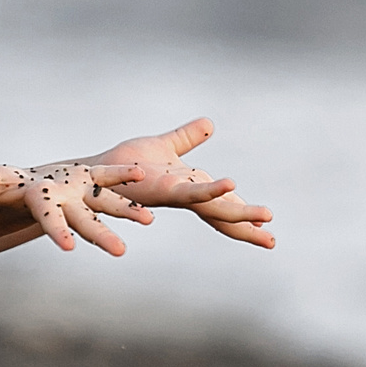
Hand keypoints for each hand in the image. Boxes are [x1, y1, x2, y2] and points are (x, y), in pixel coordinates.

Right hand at [0, 160, 160, 255]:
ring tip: (149, 220)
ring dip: (126, 210)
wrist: (17, 191)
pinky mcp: (88, 180)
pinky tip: (144, 182)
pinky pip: (110, 180)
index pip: (49, 220)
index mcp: (40, 203)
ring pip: (105, 203)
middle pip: (84, 222)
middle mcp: (63, 205)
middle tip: (120, 252)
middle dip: (101, 236)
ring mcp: (78, 194)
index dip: (57, 231)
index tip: (68, 248)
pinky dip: (124, 180)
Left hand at [91, 117, 275, 248]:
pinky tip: (230, 184)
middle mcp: (186, 196)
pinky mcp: (164, 190)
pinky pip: (192, 191)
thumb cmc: (124, 163)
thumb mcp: (166, 145)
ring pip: (215, 208)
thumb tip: (209, 124)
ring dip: (240, 213)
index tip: (266, 225)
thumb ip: (187, 137)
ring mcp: (177, 196)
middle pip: (223, 214)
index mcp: (191, 186)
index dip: (243, 214)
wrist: (93, 171)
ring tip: (265, 217)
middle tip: (272, 242)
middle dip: (247, 226)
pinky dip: (211, 190)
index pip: (223, 204)